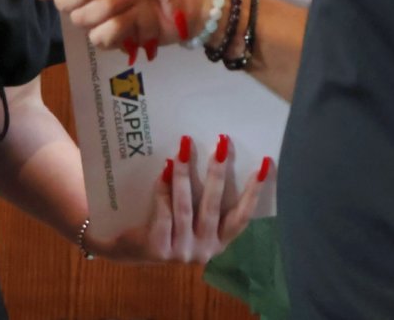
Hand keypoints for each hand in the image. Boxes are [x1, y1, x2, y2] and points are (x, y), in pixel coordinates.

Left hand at [86, 134, 270, 263]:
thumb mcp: (192, 216)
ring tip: (184, 147)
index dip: (254, 191)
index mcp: (219, 242)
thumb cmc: (167, 225)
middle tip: (221, 142)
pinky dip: (163, 189)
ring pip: (185, 207)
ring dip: (185, 174)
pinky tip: (163, 170)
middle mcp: (204, 250)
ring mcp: (182, 251)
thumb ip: (206, 198)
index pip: (241, 217)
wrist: (128, 249)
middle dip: (218, 172)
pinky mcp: (160, 249)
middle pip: (213, 206)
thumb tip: (222, 153)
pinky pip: (164, 212)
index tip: (265, 164)